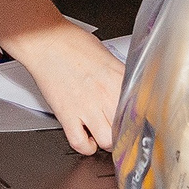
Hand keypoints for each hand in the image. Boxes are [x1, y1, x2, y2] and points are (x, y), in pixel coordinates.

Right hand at [0, 0, 125, 153]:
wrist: (46, 42)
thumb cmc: (73, 43)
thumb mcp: (107, 55)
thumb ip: (119, 76)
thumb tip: (129, 90)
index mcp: (118, 78)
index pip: (140, 108)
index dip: (141, 119)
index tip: (139, 122)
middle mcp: (105, 94)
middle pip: (126, 127)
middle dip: (125, 131)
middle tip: (120, 129)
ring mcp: (86, 107)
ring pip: (107, 140)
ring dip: (106, 141)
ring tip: (104, 134)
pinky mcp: (67, 115)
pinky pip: (80, 143)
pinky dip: (85, 146)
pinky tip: (87, 138)